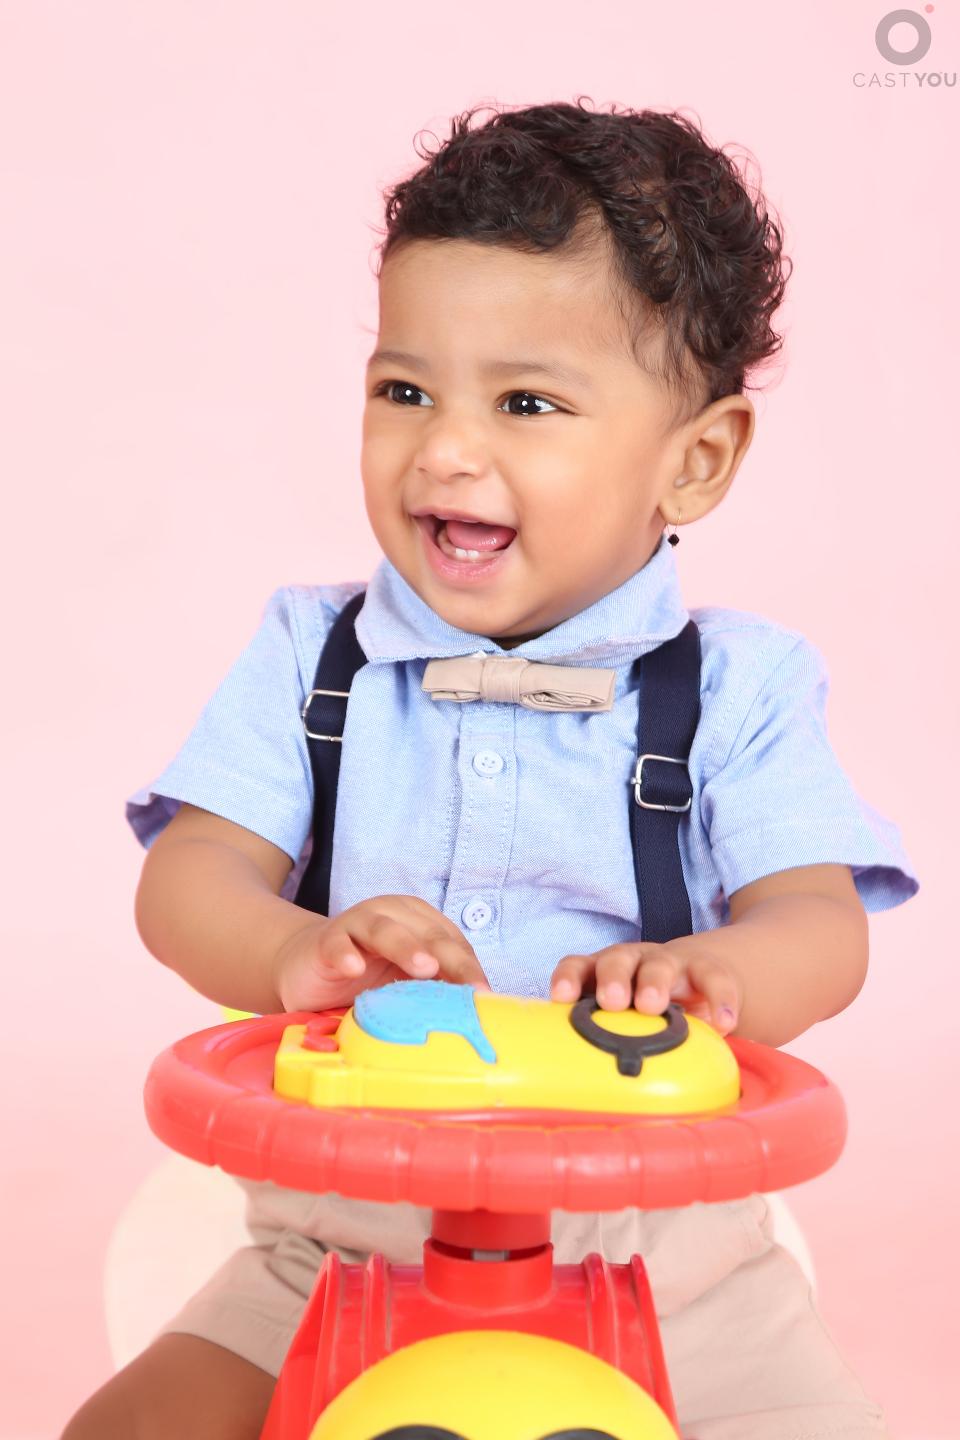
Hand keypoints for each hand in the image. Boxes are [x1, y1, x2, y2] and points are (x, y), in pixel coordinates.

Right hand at [272, 894, 490, 1012]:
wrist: (307, 965)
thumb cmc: (367, 973)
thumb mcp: (405, 979)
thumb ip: (435, 986)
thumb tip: (475, 1012)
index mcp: (420, 921)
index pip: (452, 943)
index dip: (469, 968)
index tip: (484, 996)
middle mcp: (393, 915)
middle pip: (427, 934)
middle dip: (450, 959)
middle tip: (467, 985)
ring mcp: (358, 924)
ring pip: (384, 930)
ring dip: (406, 947)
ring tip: (424, 968)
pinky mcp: (326, 940)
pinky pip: (337, 944)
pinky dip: (346, 954)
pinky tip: (353, 969)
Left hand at [549, 940, 742, 1035]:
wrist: (696, 982)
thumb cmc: (643, 1013)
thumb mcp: (621, 1023)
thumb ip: (604, 1043)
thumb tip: (584, 1095)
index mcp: (601, 973)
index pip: (578, 967)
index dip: (568, 979)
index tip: (561, 997)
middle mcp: (631, 962)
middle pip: (616, 960)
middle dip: (612, 979)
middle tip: (611, 1001)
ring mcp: (668, 962)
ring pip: (658, 964)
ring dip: (653, 982)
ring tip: (652, 1006)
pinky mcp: (705, 969)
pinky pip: (714, 979)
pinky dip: (719, 999)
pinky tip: (723, 1024)